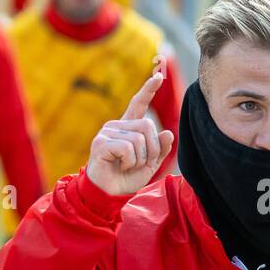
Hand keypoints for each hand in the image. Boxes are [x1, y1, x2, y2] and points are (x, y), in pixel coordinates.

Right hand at [85, 71, 174, 196]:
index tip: (159, 76)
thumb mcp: (150, 164)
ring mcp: (107, 133)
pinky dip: (130, 162)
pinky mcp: (100, 143)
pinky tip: (120, 166)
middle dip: (152, 149)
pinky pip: (127, 148)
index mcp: (128, 127)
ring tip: (128, 166)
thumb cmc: (127, 177)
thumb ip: (160, 149)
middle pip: (147, 126)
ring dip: (140, 159)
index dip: (149, 90)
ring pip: (139, 139)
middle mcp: (117, 126)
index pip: (138, 104)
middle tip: (141, 163)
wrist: (109, 193)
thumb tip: (169, 134)